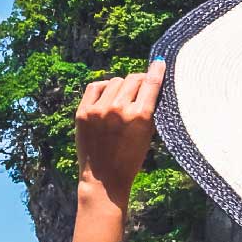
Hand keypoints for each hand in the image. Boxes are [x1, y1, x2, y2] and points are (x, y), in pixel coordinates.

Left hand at [73, 68, 160, 196]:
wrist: (104, 179)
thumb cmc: (130, 158)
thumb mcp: (148, 134)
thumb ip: (149, 110)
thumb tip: (152, 85)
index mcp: (139, 116)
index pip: (151, 83)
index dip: (157, 70)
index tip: (159, 63)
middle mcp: (118, 109)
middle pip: (133, 79)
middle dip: (139, 81)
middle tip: (140, 87)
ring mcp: (98, 110)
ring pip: (115, 81)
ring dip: (122, 86)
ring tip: (123, 98)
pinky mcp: (82, 112)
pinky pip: (95, 87)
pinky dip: (104, 88)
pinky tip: (108, 95)